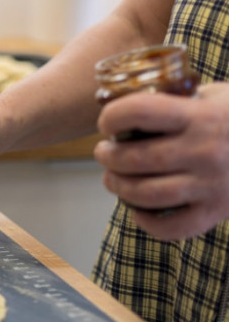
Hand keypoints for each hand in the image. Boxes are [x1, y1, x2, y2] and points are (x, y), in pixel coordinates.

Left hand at [94, 82, 228, 239]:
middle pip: (134, 158)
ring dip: (118, 186)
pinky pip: (172, 226)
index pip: (139, 111)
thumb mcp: (214, 94)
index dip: (112, 116)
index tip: (106, 123)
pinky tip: (138, 210)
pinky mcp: (217, 211)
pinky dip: (146, 221)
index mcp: (200, 115)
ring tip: (112, 178)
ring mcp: (212, 184)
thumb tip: (129, 104)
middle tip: (103, 152)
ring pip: (145, 193)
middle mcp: (205, 150)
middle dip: (108, 156)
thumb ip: (177, 98)